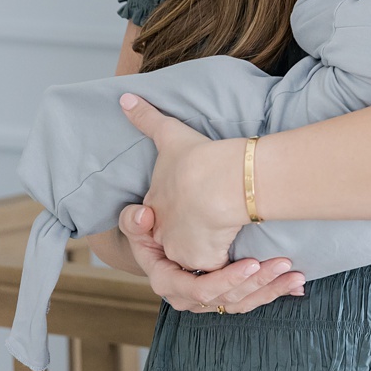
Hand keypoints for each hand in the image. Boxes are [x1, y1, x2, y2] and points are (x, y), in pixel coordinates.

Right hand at [118, 204, 303, 312]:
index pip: (198, 289)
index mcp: (167, 282)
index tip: (252, 262)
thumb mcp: (136, 220)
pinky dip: (274, 293)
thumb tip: (142, 215)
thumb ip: (133, 219)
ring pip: (242, 302)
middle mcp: (188, 297)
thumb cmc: (150, 226)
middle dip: (257, 283)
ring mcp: (209, 299)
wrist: (160, 238)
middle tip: (284, 263)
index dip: (226, 280)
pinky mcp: (226, 296)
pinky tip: (296, 286)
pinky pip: (251, 300)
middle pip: (226, 299)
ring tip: (296, 274)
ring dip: (271, 289)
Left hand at [120, 93, 250, 270]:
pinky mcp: (204, 263)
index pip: (155, 218)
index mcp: (155, 206)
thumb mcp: (169, 134)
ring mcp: (182, 251)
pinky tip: (247, 257)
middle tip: (211, 230)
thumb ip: (146, 118)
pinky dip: (232, 267)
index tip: (192, 208)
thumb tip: (123, 97)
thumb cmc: (197, 158)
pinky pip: (217, 272)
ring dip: (211, 254)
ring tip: (234, 245)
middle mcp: (164, 232)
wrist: (219, 182)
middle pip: (172, 243)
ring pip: (193, 261)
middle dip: (188, 241)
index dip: (172, 214)